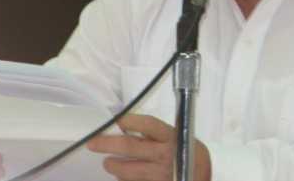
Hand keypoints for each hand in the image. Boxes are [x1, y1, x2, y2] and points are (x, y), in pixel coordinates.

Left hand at [87, 114, 210, 180]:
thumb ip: (158, 133)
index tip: (117, 119)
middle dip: (107, 144)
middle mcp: (165, 155)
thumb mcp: (181, 137)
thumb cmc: (188, 153)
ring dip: (113, 166)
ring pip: (127, 170)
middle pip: (130, 147)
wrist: (201, 178)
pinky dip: (125, 180)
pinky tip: (123, 177)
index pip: (149, 125)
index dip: (132, 121)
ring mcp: (160, 174)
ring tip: (108, 163)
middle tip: (93, 143)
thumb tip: (126, 124)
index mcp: (171, 137)